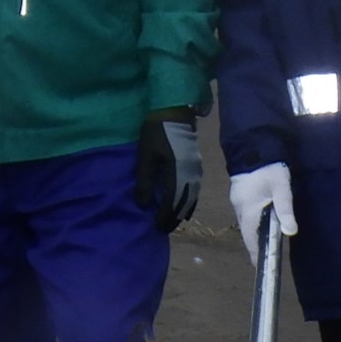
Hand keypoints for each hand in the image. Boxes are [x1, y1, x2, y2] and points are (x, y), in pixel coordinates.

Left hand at [136, 114, 202, 229]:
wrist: (174, 112)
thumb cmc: (156, 132)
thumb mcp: (145, 156)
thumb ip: (144, 180)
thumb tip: (143, 204)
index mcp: (177, 172)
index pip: (172, 202)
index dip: (164, 216)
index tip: (156, 227)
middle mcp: (190, 174)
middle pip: (184, 203)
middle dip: (174, 218)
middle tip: (164, 229)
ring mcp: (196, 170)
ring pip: (192, 198)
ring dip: (183, 212)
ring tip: (174, 222)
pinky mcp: (197, 166)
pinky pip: (196, 190)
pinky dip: (190, 202)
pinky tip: (185, 207)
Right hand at [229, 162, 295, 264]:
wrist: (252, 145)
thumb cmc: (268, 168)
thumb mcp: (281, 187)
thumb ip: (285, 209)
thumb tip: (290, 232)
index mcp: (248, 211)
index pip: (250, 240)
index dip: (255, 254)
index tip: (261, 267)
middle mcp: (239, 209)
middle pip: (247, 234)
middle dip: (256, 246)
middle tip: (266, 257)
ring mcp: (237, 202)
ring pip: (246, 224)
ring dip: (254, 235)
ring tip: (266, 244)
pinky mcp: (239, 195)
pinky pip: (246, 215)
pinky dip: (253, 223)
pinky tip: (262, 224)